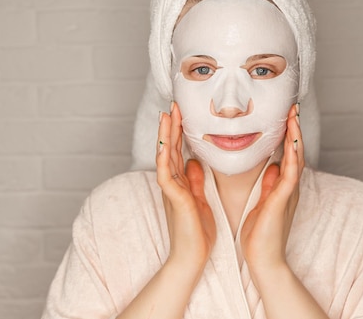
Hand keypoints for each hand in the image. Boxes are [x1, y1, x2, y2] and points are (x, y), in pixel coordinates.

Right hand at [157, 102, 216, 270]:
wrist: (192, 257)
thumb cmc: (197, 232)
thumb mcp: (198, 200)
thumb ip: (195, 181)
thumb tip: (193, 163)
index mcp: (180, 183)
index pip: (177, 151)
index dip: (178, 132)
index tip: (181, 113)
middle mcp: (172, 184)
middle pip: (169, 148)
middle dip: (171, 126)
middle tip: (173, 105)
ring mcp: (171, 191)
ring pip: (165, 157)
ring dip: (165, 136)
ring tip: (167, 115)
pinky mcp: (174, 199)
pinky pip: (166, 175)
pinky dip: (164, 159)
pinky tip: (165, 145)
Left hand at [240, 104, 303, 281]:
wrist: (264, 260)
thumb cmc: (260, 235)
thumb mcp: (263, 204)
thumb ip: (269, 186)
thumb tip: (271, 168)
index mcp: (282, 187)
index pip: (287, 155)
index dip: (287, 135)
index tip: (285, 116)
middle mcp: (289, 187)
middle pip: (295, 151)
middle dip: (294, 129)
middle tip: (292, 107)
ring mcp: (288, 193)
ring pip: (296, 158)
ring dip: (295, 136)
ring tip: (294, 115)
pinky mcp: (283, 200)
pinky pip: (290, 173)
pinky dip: (292, 155)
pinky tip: (291, 141)